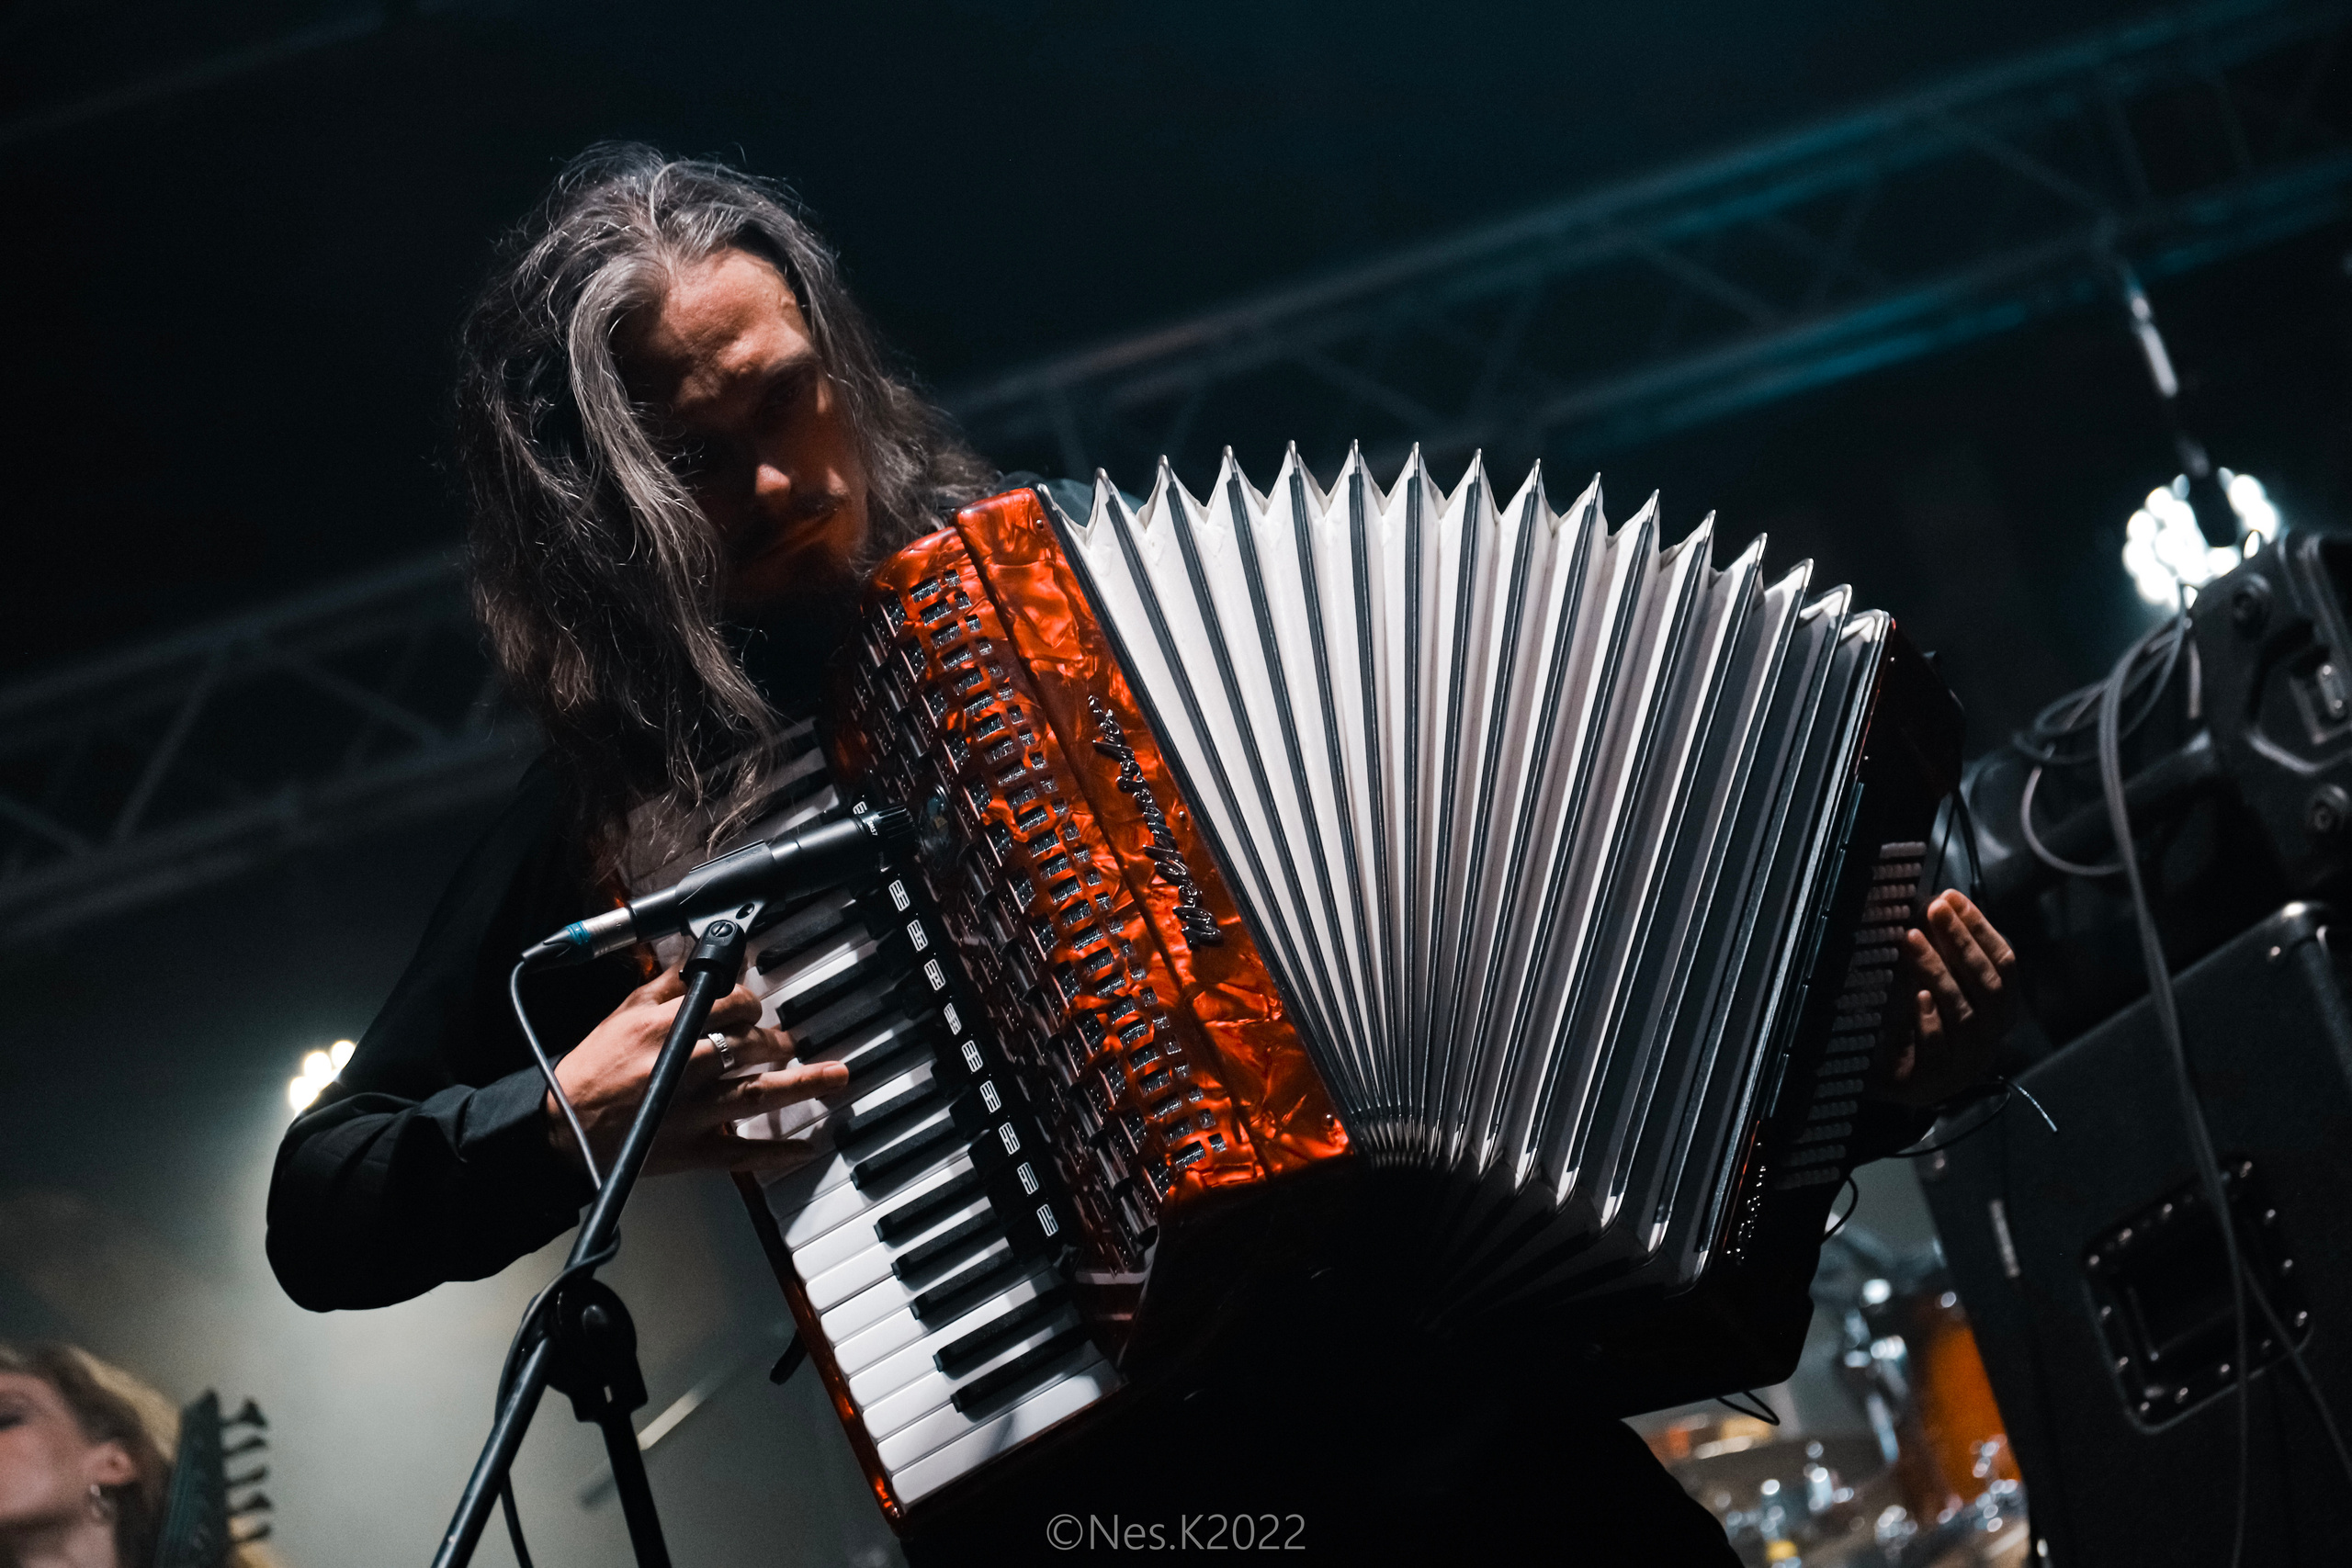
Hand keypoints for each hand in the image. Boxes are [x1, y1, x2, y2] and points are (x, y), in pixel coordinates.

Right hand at [543, 961, 850, 1178]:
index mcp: (668, 1030)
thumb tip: (695, 963)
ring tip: (838, 1076)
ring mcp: (694, 1112)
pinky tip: (808, 1146)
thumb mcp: (621, 1015)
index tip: (756, 1008)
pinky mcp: (693, 1150)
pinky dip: (778, 1152)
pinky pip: (744, 1151)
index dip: (750, 1003)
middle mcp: (686, 1068)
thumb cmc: (589, 1072)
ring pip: (759, 1093)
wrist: (562, 1132)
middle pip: (751, 1045)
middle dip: (778, 1040)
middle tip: (793, 1040)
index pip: (729, 1005)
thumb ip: (661, 986)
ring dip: (804, 1083)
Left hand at [1878, 890, 2018, 1108]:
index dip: (1982, 930)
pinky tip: (1918, 998)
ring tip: (1912, 939)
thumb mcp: (1936, 986)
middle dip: (1963, 943)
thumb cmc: (1917, 1025)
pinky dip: (1930, 1021)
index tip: (1955, 899)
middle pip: (1989, 986)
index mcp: (1997, 1011)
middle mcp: (1989, 1037)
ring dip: (1938, 972)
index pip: (2004, 965)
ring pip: (1964, 1014)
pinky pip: (1939, 1049)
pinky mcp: (1933, 1081)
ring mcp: (1964, 1062)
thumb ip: (1946, 955)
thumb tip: (1940, 904)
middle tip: (1935, 910)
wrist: (1890, 1081)